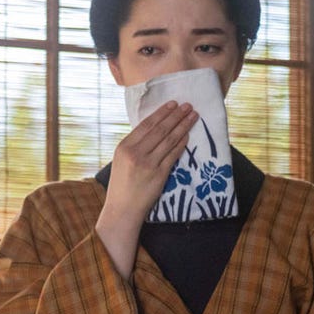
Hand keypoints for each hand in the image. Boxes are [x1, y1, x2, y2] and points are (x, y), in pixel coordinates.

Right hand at [95, 100, 198, 277]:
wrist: (122, 209)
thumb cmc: (122, 185)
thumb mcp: (121, 161)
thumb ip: (134, 146)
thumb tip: (153, 129)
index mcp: (124, 147)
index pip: (146, 125)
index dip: (161, 113)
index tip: (173, 104)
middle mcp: (135, 153)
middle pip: (160, 129)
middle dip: (176, 116)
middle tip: (188, 106)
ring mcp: (148, 163)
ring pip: (169, 139)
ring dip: (182, 126)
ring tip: (192, 116)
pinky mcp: (158, 174)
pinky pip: (173, 155)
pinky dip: (181, 143)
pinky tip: (188, 135)